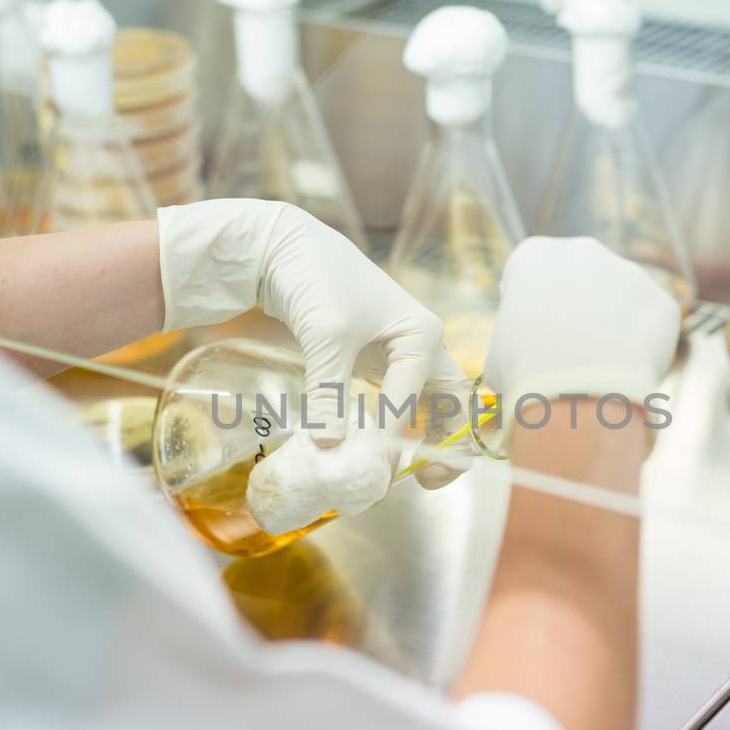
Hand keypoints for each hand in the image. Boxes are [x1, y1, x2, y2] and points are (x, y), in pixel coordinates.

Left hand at [158, 200, 468, 532]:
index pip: (412, 400)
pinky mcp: (372, 362)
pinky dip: (387, 429)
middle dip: (444, 445)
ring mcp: (397, 355)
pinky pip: (391, 403)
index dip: (391, 439)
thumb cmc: (314, 279)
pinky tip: (368, 451)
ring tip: (403, 476)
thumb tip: (329, 447)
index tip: (366, 471)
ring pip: (423, 407)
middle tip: (427, 481)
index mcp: (422, 335)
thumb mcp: (325, 336)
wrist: (283, 248)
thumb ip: (330, 392)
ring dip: (416, 440)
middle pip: (446, 405)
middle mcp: (419, 346)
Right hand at [485, 237, 679, 416]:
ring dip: (612, 326)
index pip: (531, 275)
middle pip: (581, 279)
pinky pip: (650, 325)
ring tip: (600, 369)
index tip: (530, 338)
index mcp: (535, 254)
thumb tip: (531, 351)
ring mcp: (629, 273)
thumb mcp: (500, 350)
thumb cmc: (525, 373)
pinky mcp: (662, 302)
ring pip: (620, 300)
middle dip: (578, 309)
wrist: (577, 393)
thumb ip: (519, 335)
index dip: (530, 308)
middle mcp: (584, 251)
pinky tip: (626, 373)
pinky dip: (641, 348)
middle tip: (570, 353)